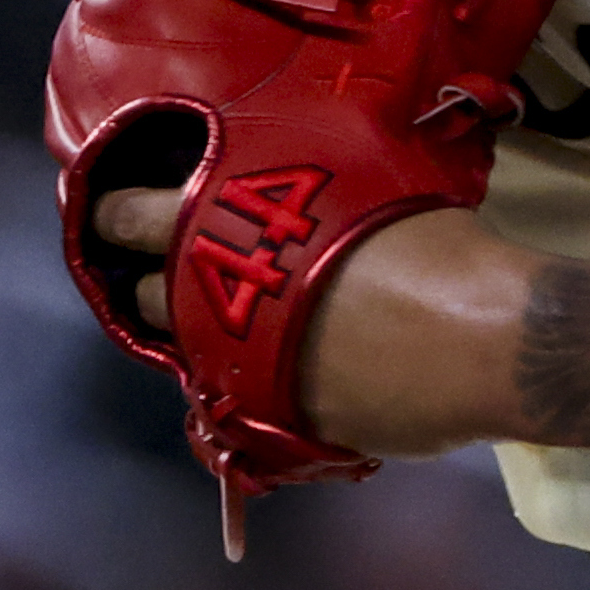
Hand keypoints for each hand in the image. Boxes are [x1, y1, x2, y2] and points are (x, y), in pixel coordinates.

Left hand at [89, 181, 532, 454]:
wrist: (481, 337)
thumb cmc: (424, 237)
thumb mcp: (357, 165)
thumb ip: (299, 172)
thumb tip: (285, 168)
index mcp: (219, 226)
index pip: (130, 215)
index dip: (116, 211)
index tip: (108, 210)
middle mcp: (211, 302)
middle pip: (151, 295)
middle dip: (157, 281)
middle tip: (177, 266)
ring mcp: (237, 370)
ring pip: (190, 355)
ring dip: (201, 334)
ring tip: (236, 314)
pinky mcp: (273, 424)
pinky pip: (242, 398)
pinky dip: (255, 379)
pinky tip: (293, 359)